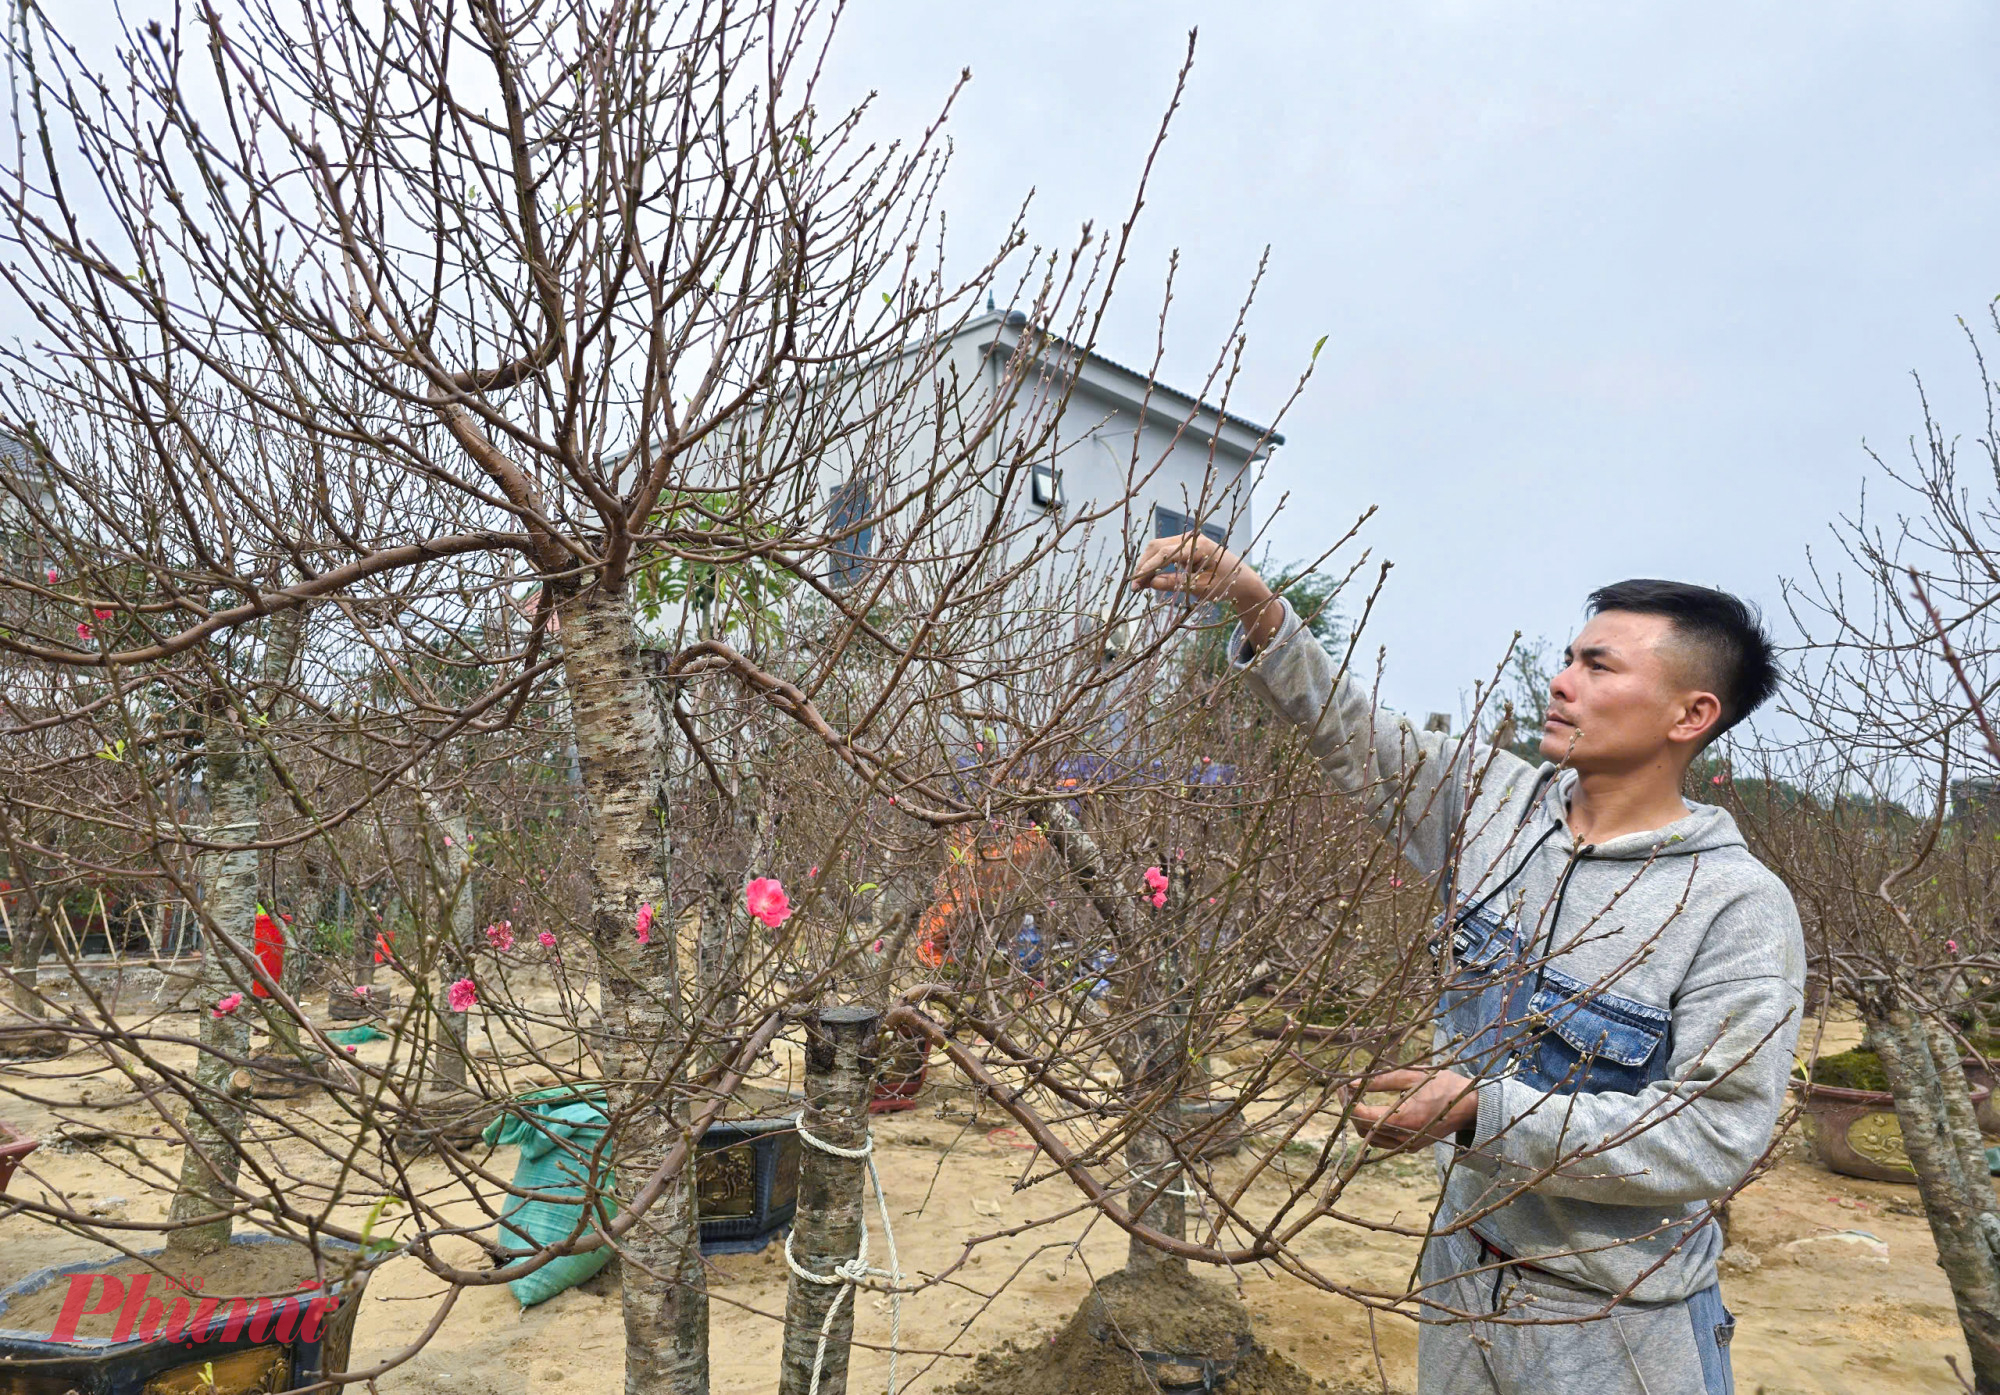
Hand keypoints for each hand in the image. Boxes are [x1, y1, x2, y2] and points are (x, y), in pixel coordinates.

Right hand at [1128, 533, 1283, 649]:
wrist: (1243, 579)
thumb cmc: (1226, 585)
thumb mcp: (1200, 588)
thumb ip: (1174, 584)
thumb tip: (1149, 583)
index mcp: (1198, 546)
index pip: (1164, 553)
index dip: (1147, 568)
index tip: (1136, 584)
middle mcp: (1192, 538)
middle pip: (1157, 546)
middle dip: (1144, 565)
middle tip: (1135, 587)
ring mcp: (1189, 539)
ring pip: (1158, 547)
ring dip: (1147, 563)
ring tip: (1140, 584)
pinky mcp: (1187, 545)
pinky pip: (1165, 550)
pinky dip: (1155, 562)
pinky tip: (1149, 577)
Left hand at [1347, 1067, 1479, 1154]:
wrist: (1469, 1107)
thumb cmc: (1442, 1085)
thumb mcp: (1412, 1076)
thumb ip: (1380, 1080)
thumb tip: (1351, 1083)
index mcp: (1406, 1119)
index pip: (1364, 1117)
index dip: (1348, 1103)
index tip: (1341, 1087)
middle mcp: (1405, 1138)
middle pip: (1363, 1129)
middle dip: (1349, 1109)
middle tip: (1344, 1089)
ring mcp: (1407, 1145)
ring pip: (1369, 1138)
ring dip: (1358, 1119)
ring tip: (1353, 1097)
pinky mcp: (1410, 1148)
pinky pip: (1381, 1142)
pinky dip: (1371, 1128)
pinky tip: (1369, 1109)